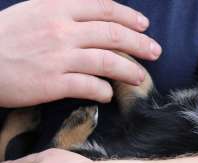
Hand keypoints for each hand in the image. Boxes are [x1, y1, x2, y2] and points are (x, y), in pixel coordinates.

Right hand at [0, 0, 161, 106]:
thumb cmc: (3, 38)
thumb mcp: (32, 12)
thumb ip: (63, 12)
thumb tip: (92, 16)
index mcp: (56, 7)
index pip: (103, 8)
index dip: (129, 16)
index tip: (144, 25)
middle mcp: (61, 30)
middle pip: (113, 34)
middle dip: (140, 43)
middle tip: (156, 52)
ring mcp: (59, 57)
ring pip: (108, 62)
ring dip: (131, 70)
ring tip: (141, 76)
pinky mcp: (53, 83)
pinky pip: (91, 86)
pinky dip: (105, 90)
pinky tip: (109, 93)